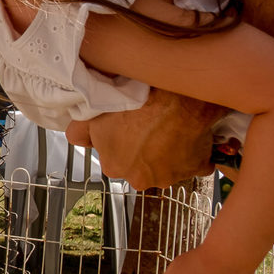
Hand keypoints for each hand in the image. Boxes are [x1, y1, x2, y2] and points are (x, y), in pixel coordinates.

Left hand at [66, 88, 222, 189]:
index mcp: (114, 165)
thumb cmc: (137, 100)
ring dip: (169, 151)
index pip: (114, 157)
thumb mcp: (96, 112)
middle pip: (140, 164)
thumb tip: (75, 138)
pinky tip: (191, 133)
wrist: (179, 94)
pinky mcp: (197, 168)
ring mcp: (171, 176)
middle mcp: (139, 178)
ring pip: (168, 164)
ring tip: (171, 125)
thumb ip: (81, 130)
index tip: (129, 125)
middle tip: (151, 123)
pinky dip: (194, 152)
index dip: (121, 140)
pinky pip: (195, 162)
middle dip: (144, 150)